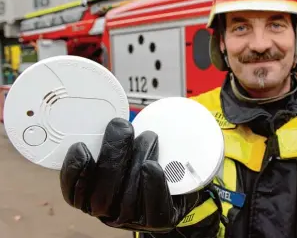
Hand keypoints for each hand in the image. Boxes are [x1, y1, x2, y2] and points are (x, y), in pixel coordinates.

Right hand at [59, 118, 202, 231]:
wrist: (181, 184)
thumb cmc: (146, 164)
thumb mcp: (122, 151)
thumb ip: (111, 141)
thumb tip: (109, 118)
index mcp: (93, 198)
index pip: (73, 194)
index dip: (73, 172)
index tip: (80, 146)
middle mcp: (110, 213)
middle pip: (102, 195)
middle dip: (111, 155)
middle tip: (121, 126)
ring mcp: (134, 219)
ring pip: (129, 196)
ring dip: (137, 159)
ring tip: (148, 136)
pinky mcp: (159, 220)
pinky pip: (155, 207)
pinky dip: (153, 184)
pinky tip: (153, 166)